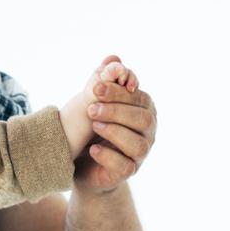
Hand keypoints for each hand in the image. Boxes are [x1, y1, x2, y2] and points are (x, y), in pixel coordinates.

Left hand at [76, 55, 156, 193]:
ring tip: (94, 125)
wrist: (83, 164)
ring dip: (115, 132)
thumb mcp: (95, 104)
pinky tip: (94, 149)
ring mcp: (139, 153)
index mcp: (142, 110)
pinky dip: (109, 156)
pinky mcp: (127, 172)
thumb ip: (104, 82)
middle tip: (91, 109)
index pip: (138, 98)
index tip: (95, 88)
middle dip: (117, 111)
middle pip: (142, 119)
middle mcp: (147, 132)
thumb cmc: (93, 129)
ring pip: (138, 143)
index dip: (119, 93)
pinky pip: (124, 165)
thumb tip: (112, 58)